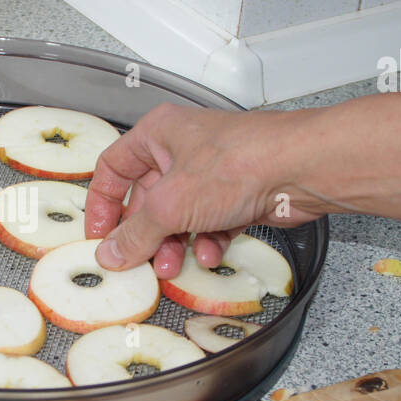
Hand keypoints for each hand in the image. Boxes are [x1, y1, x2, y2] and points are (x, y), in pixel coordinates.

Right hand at [85, 103, 318, 275]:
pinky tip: (212, 253)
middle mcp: (183, 149)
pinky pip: (211, 223)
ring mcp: (212, 172)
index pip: (113, 168)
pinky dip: (208, 241)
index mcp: (158, 134)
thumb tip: (110, 252)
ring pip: (180, 215)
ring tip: (173, 266)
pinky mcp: (238, 193)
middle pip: (148, 198)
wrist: (301, 169)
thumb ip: (136, 234)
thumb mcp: (170, 205)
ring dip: (175, 244)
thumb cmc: (241, 162)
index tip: (99, 236)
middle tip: (138, 260)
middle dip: (144, 234)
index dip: (102, 204)